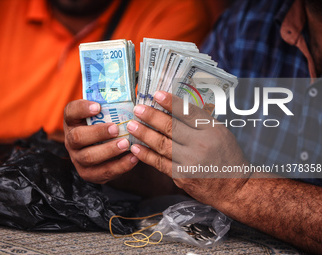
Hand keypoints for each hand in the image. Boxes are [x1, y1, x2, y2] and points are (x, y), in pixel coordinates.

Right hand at [63, 99, 138, 183]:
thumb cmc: (110, 126)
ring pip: (89, 157)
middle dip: (97, 133)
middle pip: (77, 137)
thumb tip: (138, 83)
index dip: (82, 109)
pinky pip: (103, 172)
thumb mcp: (108, 114)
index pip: (71, 111)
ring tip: (126, 144)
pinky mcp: (89, 174)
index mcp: (74, 121)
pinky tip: (134, 158)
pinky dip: (120, 166)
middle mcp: (71, 140)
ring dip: (109, 150)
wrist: (111, 154)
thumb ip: (116, 103)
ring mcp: (78, 158)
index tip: (98, 106)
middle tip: (116, 128)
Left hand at [127, 91, 248, 207]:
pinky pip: (159, 163)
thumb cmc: (228, 158)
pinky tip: (135, 147)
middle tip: (138, 109)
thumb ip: (201, 123)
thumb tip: (177, 110)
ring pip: (161, 144)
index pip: (188, 112)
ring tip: (131, 125)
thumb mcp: (221, 134)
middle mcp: (200, 144)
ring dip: (143, 133)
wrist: (234, 188)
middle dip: (151, 116)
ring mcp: (189, 162)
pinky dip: (146, 154)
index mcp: (212, 131)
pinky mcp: (181, 176)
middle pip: (170, 127)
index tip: (156, 94)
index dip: (170, 102)